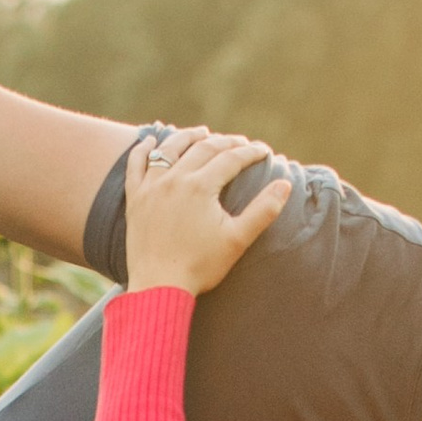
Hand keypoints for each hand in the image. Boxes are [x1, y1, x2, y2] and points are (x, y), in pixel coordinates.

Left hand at [121, 127, 290, 294]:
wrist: (159, 287)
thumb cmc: (201, 266)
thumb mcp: (238, 239)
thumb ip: (263, 210)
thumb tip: (286, 184)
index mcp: (200, 187)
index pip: (231, 158)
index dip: (251, 152)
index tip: (264, 152)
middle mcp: (174, 179)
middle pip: (203, 148)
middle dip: (226, 142)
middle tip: (241, 143)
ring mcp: (151, 187)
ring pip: (170, 149)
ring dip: (188, 136)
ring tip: (203, 132)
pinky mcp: (135, 199)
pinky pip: (136, 165)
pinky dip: (143, 150)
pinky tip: (150, 142)